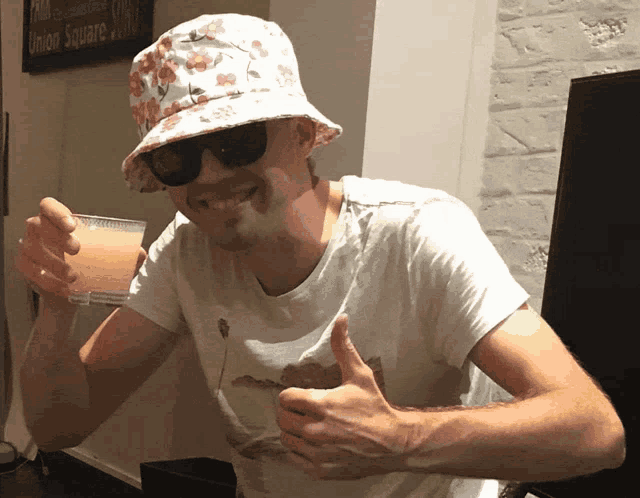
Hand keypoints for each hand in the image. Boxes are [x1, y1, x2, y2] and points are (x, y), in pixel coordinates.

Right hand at [16, 198, 147, 303]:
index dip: (57, 212)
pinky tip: (64, 288)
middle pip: (38, 225)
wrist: (73, 294)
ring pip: (32, 249)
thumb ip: (126, 255)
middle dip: (57, 237)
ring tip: (74, 276)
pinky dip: (48, 281)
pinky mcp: (24, 267)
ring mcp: (28, 248)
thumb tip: (141, 254)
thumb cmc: (90, 266)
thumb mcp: (108, 260)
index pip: (48, 206)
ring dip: (54, 263)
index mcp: (57, 221)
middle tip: (77, 250)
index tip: (73, 225)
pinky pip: (30, 271)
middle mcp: (39, 230)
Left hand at [277, 314, 411, 479]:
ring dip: (293, 431)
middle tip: (303, 410)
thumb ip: (343, 347)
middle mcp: (315, 430)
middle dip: (290, 412)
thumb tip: (340, 319)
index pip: (284, 398)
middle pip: (282, 419)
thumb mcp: (359, 375)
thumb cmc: (374, 406)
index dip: (291, 395)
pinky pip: (295, 458)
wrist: (392, 442)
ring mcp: (316, 452)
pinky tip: (314, 443)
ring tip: (308, 425)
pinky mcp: (319, 469)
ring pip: (286, 439)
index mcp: (321, 404)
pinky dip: (300, 451)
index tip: (301, 395)